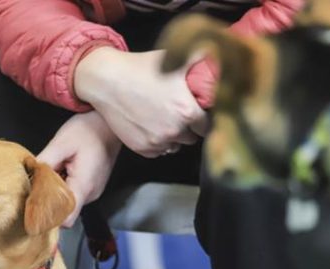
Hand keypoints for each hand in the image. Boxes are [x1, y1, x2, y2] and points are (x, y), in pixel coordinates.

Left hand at [37, 111, 121, 226]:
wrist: (109, 125)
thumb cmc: (89, 130)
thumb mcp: (61, 143)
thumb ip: (45, 162)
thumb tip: (30, 177)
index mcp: (83, 186)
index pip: (66, 219)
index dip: (49, 217)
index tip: (34, 207)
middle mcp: (91, 194)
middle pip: (65, 211)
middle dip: (49, 199)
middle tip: (40, 180)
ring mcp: (93, 192)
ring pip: (69, 202)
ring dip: (57, 191)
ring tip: (54, 171)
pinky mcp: (93, 187)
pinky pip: (74, 194)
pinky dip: (65, 186)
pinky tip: (63, 170)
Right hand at [74, 47, 207, 157]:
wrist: (107, 80)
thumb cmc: (140, 67)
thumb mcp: (173, 59)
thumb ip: (200, 61)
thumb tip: (222, 56)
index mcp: (187, 111)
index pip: (208, 125)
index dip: (205, 118)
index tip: (199, 112)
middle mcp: (174, 131)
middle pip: (193, 137)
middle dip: (189, 127)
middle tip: (179, 112)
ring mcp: (157, 142)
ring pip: (176, 146)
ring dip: (174, 136)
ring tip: (164, 119)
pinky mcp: (142, 149)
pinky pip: (159, 152)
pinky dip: (158, 143)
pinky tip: (151, 126)